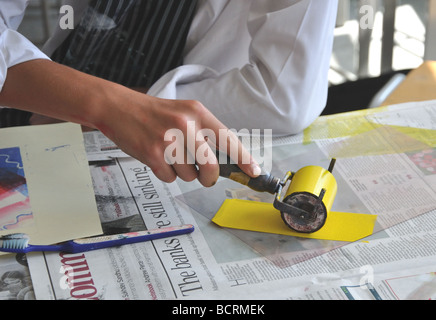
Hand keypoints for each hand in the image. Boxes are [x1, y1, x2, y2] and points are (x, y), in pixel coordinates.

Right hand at [95, 86, 260, 185]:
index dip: (244, 159)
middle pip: (211, 167)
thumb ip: (204, 133)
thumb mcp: (184, 113)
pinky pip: (170, 178)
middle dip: (209, 177)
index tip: (253, 172)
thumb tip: (223, 159)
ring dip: (181, 172)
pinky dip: (165, 173)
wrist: (119, 107)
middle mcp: (186, 125)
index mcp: (198, 113)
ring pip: (189, 175)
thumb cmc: (153, 113)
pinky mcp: (153, 154)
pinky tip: (157, 157)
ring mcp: (168, 141)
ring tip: (169, 155)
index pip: (228, 139)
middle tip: (204, 176)